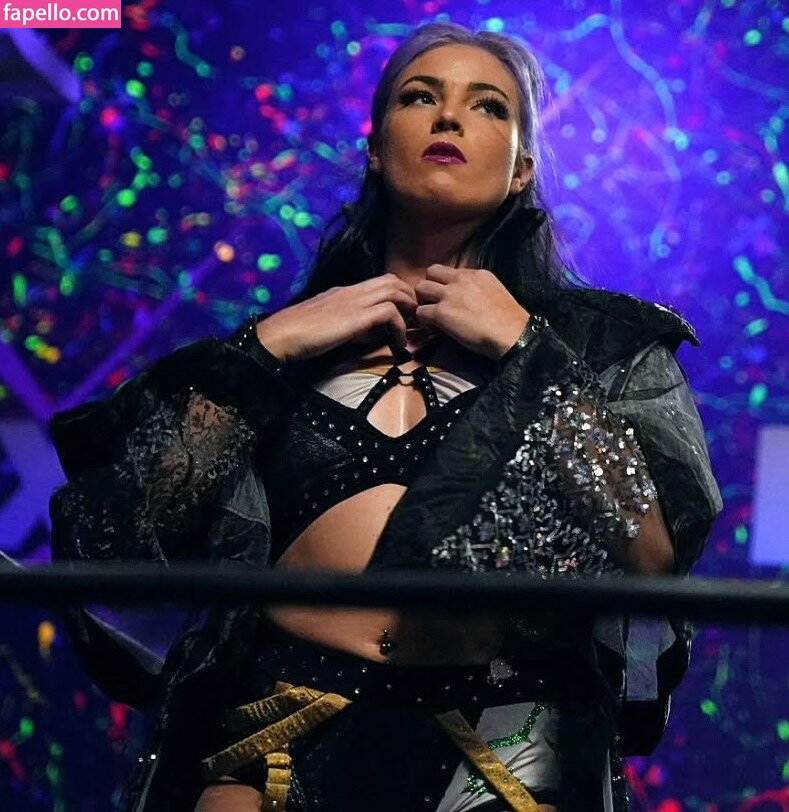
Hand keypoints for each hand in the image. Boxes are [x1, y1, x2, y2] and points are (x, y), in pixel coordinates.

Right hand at [254, 274, 417, 362]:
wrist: (283, 334)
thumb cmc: (302, 334)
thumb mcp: (331, 324)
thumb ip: (352, 324)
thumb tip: (372, 333)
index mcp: (345, 291)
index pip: (380, 281)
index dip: (398, 294)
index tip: (406, 313)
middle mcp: (352, 291)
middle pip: (392, 281)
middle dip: (409, 297)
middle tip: (415, 319)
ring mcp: (354, 301)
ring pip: (394, 291)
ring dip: (408, 309)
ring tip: (411, 328)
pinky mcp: (355, 317)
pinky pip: (389, 312)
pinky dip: (399, 327)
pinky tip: (398, 343)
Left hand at [413, 265, 530, 359]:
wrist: (511, 333)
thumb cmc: (508, 320)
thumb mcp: (495, 292)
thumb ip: (478, 289)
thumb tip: (467, 299)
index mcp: (476, 274)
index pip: (450, 271)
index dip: (445, 283)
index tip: (448, 296)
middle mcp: (460, 279)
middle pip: (431, 272)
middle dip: (429, 286)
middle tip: (433, 302)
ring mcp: (449, 295)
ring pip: (420, 288)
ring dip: (422, 301)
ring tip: (430, 314)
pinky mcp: (441, 312)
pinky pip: (420, 312)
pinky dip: (423, 320)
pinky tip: (432, 327)